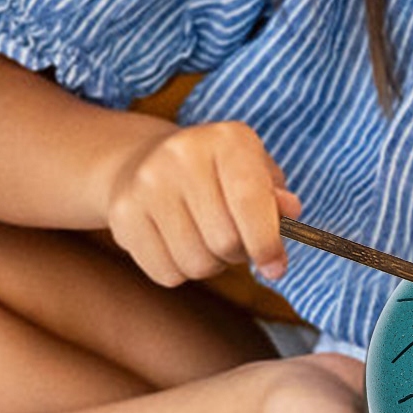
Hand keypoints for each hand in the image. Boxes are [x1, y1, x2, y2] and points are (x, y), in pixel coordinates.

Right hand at [104, 120, 301, 286]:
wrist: (143, 162)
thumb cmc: (218, 175)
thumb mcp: (256, 174)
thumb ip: (277, 198)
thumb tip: (289, 214)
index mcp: (227, 138)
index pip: (252, 201)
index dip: (268, 244)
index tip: (275, 267)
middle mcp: (182, 153)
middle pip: (225, 241)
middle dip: (238, 254)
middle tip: (235, 241)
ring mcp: (147, 183)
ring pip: (197, 264)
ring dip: (211, 265)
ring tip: (206, 239)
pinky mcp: (123, 214)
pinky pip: (166, 274)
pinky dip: (180, 272)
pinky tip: (178, 243)